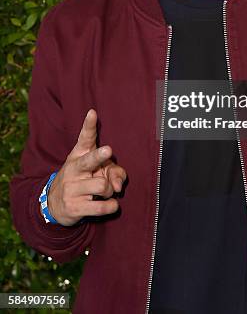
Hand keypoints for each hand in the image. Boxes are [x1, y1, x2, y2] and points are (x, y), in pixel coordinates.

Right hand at [46, 109, 126, 225]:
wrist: (55, 204)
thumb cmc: (83, 180)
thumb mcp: (97, 171)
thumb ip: (115, 172)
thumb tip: (118, 187)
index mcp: (79, 155)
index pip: (85, 137)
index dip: (89, 125)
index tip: (93, 112)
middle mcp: (74, 169)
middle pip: (89, 160)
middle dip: (99, 156)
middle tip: (108, 150)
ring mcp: (72, 188)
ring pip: (103, 186)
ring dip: (110, 190)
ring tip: (104, 192)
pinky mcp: (74, 207)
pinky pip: (101, 207)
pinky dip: (111, 206)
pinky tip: (111, 205)